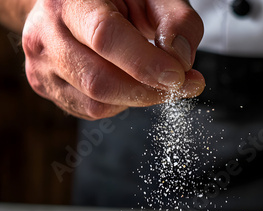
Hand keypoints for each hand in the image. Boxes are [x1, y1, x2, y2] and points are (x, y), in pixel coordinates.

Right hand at [22, 0, 204, 118]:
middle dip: (147, 91)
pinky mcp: (48, 88)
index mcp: (69, 0)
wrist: (70, 6)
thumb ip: (176, 20)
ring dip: (136, 99)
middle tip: (179, 86)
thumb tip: (181, 61)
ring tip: (151, 79)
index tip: (178, 76)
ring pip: (96, 104)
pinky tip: (126, 82)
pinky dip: (119, 103)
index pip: (105, 37)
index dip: (145, 63)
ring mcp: (43, 66)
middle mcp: (46, 34)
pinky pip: (92, 111)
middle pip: (99, 81)